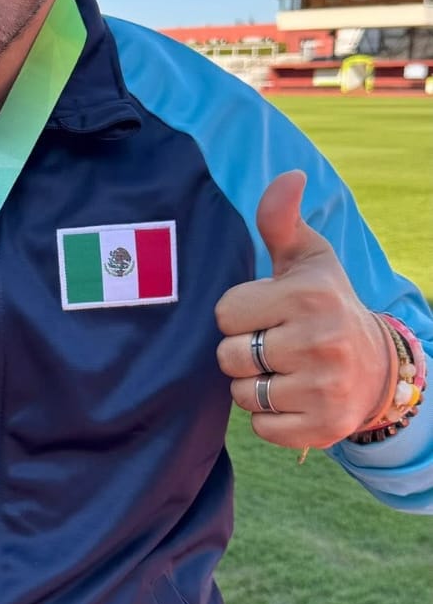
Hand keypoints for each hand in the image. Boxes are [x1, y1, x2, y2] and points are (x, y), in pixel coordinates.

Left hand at [215, 171, 394, 448]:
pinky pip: (261, 427)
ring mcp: (323, 388)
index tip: (267, 312)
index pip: (225, 312)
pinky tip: (294, 397)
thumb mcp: (308, 260)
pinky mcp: (322, 427)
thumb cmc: (326, 305)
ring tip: (284, 370)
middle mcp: (319, 342)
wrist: (377, 368)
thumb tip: (290, 176)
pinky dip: (270, 417)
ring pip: (241, 394)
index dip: (240, 314)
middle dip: (243, 351)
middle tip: (274, 344)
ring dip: (254, 385)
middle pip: (228, 355)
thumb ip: (281, 220)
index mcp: (308, 296)